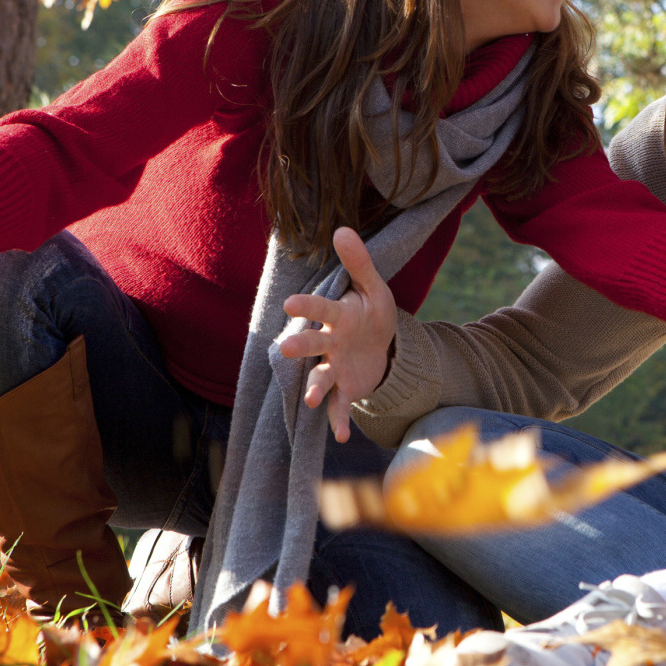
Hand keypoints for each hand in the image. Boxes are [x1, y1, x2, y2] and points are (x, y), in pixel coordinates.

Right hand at [279, 227, 396, 441]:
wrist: (381, 347)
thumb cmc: (371, 313)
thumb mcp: (373, 288)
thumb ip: (359, 262)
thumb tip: (342, 228)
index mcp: (338, 315)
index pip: (321, 309)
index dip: (307, 307)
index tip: (290, 304)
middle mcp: (330, 342)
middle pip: (313, 344)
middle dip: (300, 347)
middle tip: (284, 349)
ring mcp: (335, 366)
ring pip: (321, 377)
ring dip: (316, 388)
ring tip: (311, 401)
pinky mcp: (345, 388)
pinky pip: (341, 405)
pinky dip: (339, 420)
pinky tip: (341, 436)